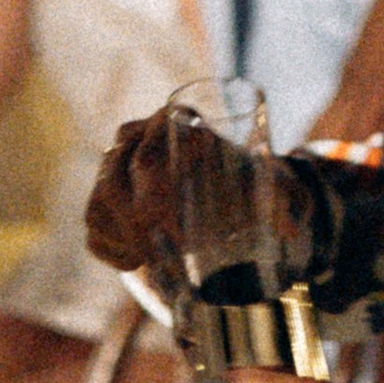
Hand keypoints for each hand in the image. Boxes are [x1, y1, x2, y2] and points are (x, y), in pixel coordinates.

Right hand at [83, 108, 313, 279]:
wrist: (223, 181)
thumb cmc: (245, 178)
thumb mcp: (268, 183)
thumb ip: (285, 201)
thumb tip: (290, 231)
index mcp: (174, 120)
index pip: (149, 157)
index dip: (153, 200)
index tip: (176, 237)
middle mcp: (135, 135)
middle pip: (114, 182)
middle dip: (136, 229)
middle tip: (164, 257)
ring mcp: (112, 163)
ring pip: (99, 204)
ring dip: (123, 241)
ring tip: (156, 261)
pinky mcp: (102, 194)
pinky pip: (93, 225)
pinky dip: (111, 249)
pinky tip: (138, 261)